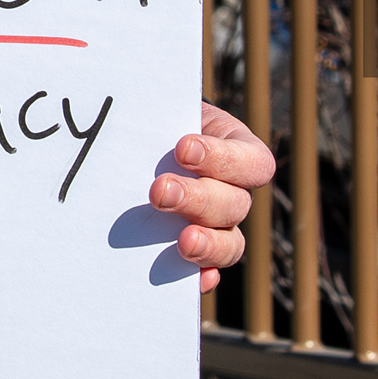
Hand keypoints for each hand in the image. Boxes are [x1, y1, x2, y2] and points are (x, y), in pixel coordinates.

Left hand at [153, 104, 275, 292]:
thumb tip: (126, 101)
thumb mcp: (163, 110)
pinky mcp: (197, 254)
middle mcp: (234, 193)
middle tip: (159, 191)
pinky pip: (209, 271)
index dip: (223, 159)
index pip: (252, 161)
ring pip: (231, 243)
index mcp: (236, 151)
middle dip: (199, 198)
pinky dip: (204, 276)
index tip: (182, 148)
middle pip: (236, 205)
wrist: (138, 144)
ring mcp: (218, 227)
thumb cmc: (154, 122)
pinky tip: (196, 276)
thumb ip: (160, 112)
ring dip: (208, 243)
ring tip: (182, 241)